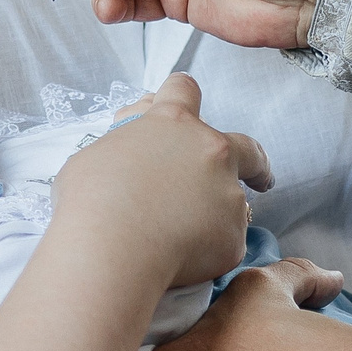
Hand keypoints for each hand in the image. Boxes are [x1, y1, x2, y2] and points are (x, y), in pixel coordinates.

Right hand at [55, 74, 271, 290]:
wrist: (112, 249)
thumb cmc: (92, 201)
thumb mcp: (96, 156)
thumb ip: (124, 149)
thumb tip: (133, 158)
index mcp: (173, 124)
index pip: (183, 91)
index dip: (183, 96)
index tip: (190, 112)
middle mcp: (211, 151)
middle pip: (247, 147)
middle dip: (255, 163)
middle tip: (258, 178)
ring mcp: (228, 194)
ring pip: (232, 202)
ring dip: (215, 215)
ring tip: (182, 237)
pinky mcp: (234, 236)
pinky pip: (223, 242)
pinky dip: (207, 251)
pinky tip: (180, 259)